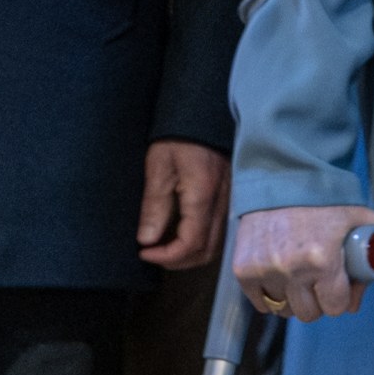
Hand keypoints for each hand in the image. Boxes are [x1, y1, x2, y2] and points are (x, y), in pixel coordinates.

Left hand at [137, 140, 228, 268]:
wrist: (202, 112)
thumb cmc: (177, 137)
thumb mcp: (158, 167)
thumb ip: (154, 205)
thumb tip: (147, 240)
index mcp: (203, 196)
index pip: (190, 244)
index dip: (166, 256)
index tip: (144, 252)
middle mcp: (222, 202)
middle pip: (206, 251)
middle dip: (178, 261)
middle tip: (153, 254)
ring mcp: (229, 200)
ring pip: (215, 244)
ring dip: (189, 253)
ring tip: (164, 246)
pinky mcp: (229, 196)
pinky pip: (218, 231)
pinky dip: (199, 241)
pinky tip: (181, 232)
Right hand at [232, 203, 373, 321]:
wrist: (280, 178)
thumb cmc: (322, 200)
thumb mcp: (356, 218)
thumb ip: (369, 254)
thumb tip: (356, 300)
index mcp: (323, 260)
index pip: (335, 307)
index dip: (339, 298)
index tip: (337, 288)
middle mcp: (292, 269)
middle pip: (308, 314)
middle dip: (316, 301)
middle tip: (317, 282)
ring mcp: (264, 271)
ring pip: (283, 309)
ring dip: (292, 299)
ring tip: (297, 278)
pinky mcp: (243, 269)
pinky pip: (260, 303)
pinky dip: (269, 296)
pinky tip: (278, 278)